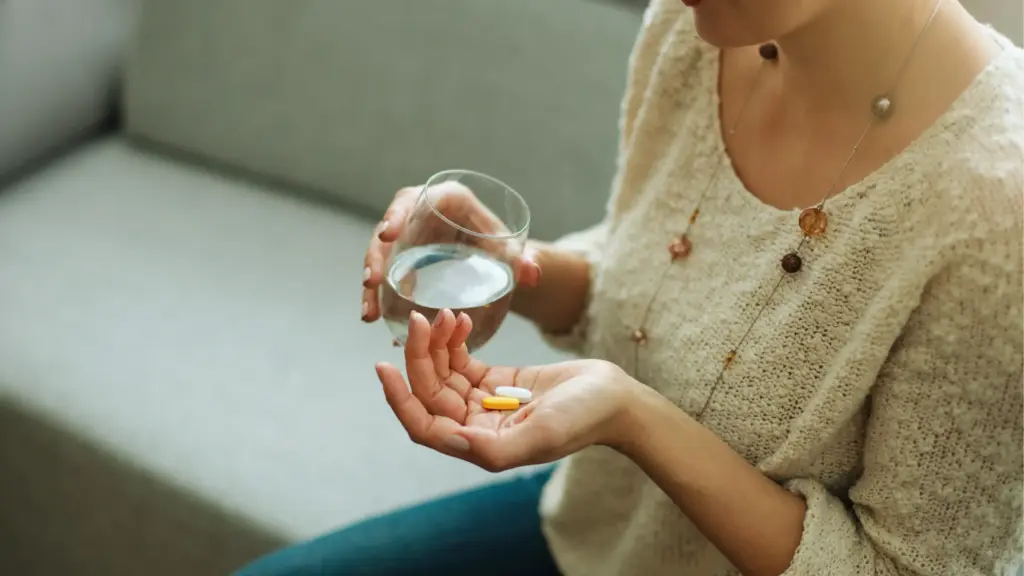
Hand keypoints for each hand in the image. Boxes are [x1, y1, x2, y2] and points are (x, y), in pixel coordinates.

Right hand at [361, 182, 540, 321]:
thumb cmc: (500, 243)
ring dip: (371, 282)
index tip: (388, 235)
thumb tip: (531, 273)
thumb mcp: (511, 252)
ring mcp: (407, 238)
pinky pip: (384, 274)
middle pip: (389, 230)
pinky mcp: (402, 260)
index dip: (397, 214)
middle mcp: (420, 213)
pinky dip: (377, 296)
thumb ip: (524, 260)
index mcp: (447, 199)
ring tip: (369, 313)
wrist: (494, 257)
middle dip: (376, 256)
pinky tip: (373, 318)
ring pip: (381, 255)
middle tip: (372, 282)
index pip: (415, 200)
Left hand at [375, 309, 633, 471]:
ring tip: (444, 313)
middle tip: (420, 318)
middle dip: (419, 356)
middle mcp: (476, 427)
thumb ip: (494, 446)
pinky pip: (461, 361)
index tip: (384, 367)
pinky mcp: (496, 381)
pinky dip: (454, 340)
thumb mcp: (542, 434)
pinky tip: (459, 320)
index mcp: (480, 446)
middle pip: (429, 392)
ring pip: (441, 373)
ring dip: (435, 343)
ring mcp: (484, 403)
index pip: (424, 425)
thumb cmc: (584, 419)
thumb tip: (449, 438)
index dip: (400, 400)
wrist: (615, 398)